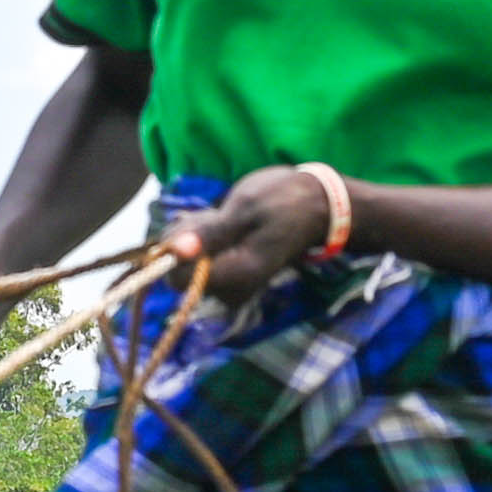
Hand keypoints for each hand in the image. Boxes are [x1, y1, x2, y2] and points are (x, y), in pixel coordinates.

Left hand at [176, 165, 346, 290]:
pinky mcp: (230, 277)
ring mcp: (231, 286)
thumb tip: (173, 251)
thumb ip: (209, 233)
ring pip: (187, 264)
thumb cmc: (284, 201)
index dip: (176, 249)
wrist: (318, 206)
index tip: (197, 222)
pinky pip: (198, 261)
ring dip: (195, 236)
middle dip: (188, 239)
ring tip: (222, 218)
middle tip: (215, 215)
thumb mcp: (245, 208)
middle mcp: (232, 291)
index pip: (177, 279)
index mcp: (237, 277)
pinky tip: (221, 225)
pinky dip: (202, 240)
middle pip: (179, 271)